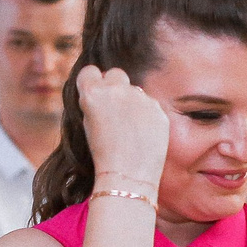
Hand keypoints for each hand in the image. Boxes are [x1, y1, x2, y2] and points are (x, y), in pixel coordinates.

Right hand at [74, 65, 169, 189]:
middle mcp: (116, 90)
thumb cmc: (103, 154)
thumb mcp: (88, 124)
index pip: (89, 71)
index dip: (91, 82)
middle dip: (114, 85)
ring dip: (132, 102)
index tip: (94, 93)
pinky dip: (147, 115)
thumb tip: (104, 89)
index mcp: (93, 93)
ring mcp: (140, 97)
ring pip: (135, 90)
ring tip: (129, 129)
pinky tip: (142, 135)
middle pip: (115, 73)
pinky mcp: (158, 109)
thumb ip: (95, 102)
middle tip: (114, 108)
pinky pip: (150, 105)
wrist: (128, 175)